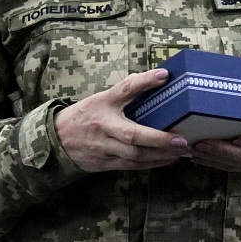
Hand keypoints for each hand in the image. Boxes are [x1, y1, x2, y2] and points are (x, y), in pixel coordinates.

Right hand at [54, 68, 189, 172]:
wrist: (58, 139)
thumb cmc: (86, 115)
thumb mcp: (103, 98)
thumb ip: (127, 90)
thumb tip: (157, 76)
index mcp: (103, 104)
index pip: (124, 90)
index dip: (143, 82)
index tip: (164, 75)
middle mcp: (103, 127)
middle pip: (132, 134)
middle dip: (158, 139)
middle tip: (182, 139)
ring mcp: (104, 148)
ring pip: (134, 155)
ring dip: (159, 155)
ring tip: (180, 151)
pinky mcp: (106, 163)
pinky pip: (131, 165)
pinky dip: (151, 164)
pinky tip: (167, 160)